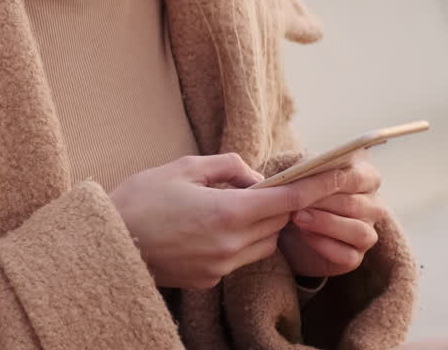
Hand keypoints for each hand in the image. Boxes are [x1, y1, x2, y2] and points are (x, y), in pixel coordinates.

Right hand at [109, 153, 346, 288]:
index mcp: (226, 212)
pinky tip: (216, 226)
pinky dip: (242, 240)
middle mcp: (230, 245)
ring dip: (263, 224)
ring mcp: (220, 267)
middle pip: (279, 222)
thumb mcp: (184, 168)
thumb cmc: (141, 199)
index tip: (340, 174)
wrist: (107, 244)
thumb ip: (227, 167)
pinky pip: (241, 257)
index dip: (316, 186)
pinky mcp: (209, 280)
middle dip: (281, 203)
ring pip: (264, 243)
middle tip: (272, 184)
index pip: (286, 199)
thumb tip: (254, 177)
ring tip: (238, 205)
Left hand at [277, 149, 383, 278]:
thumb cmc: (301, 194)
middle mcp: (373, 207)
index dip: (329, 180)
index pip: (356, 177)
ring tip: (298, 218)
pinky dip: (325, 245)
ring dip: (325, 224)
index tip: (304, 180)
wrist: (291, 228)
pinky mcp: (356, 257)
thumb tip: (305, 167)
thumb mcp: (302, 177)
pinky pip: (347, 255)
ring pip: (357, 231)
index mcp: (367, 179)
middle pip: (354, 205)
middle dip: (322, 203)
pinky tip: (305, 235)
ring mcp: (367, 233)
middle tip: (295, 201)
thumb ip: (308, 169)